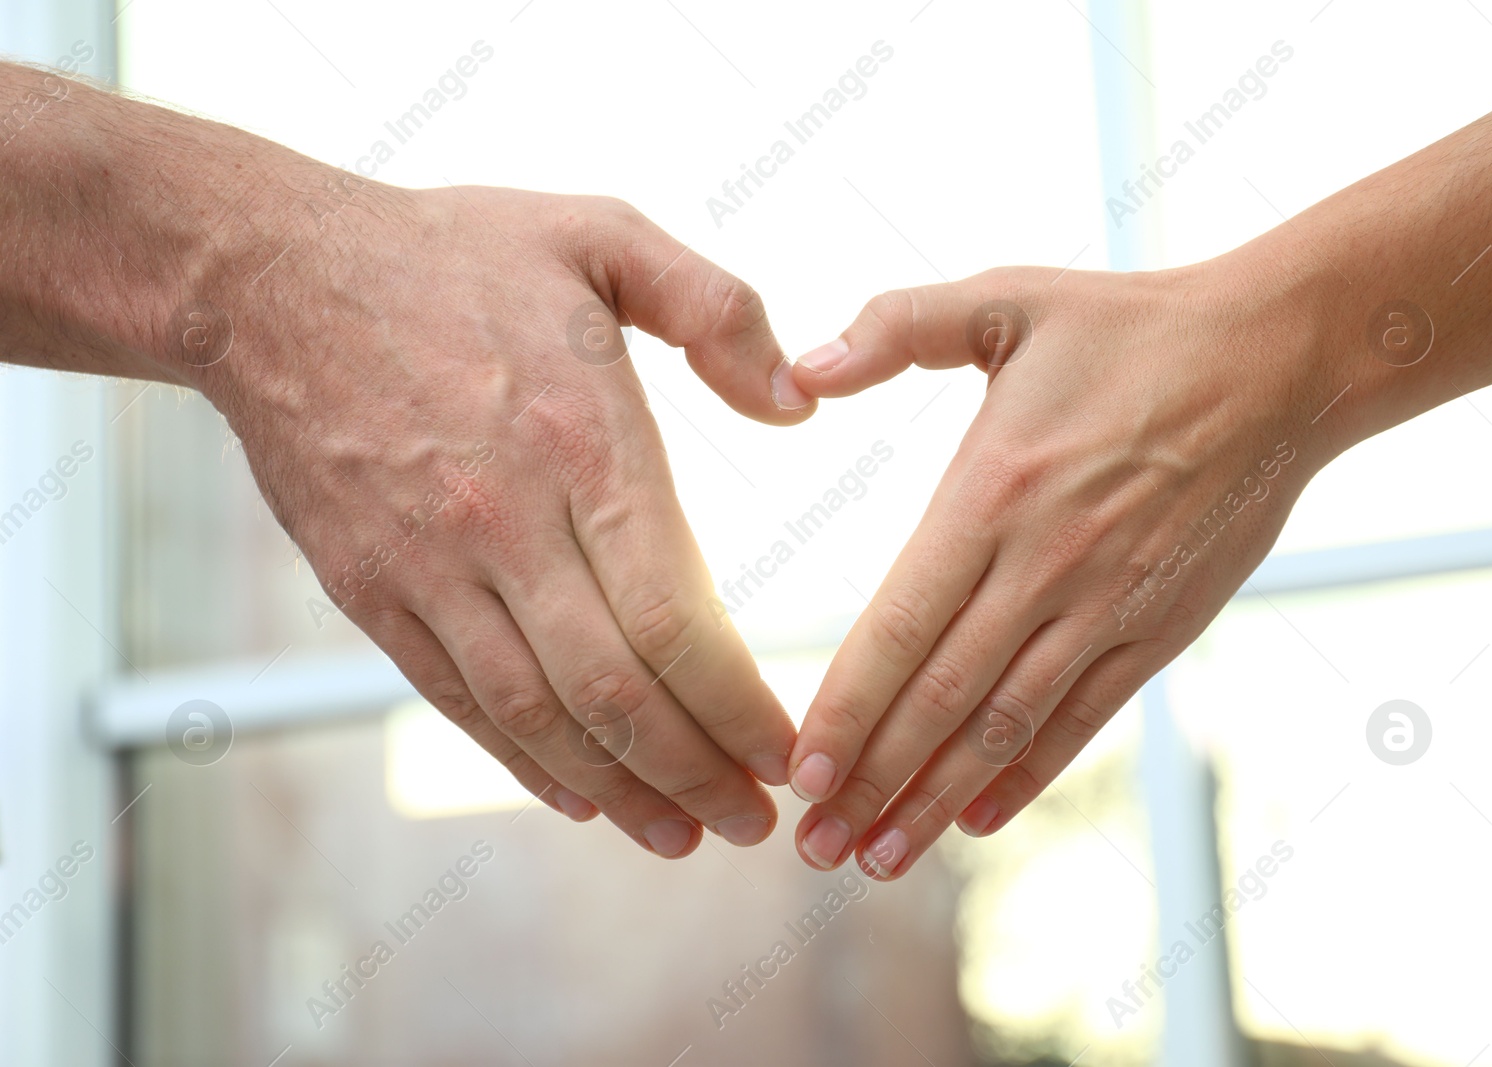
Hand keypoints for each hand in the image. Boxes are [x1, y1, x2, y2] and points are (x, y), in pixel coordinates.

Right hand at [208, 183, 814, 857]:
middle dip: (699, 774)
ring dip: (621, 792)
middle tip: (757, 822)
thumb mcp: (604, 235)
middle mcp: (508, 524)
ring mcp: (430, 569)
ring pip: (540, 717)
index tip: (789, 752)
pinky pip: (458, 701)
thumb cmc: (453, 254)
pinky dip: (524, 762)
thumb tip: (801, 403)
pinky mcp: (372, 593)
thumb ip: (719, 309)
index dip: (740, 707)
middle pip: (618, 695)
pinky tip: (579, 797)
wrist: (272, 279)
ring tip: (685, 834)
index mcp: (584, 443)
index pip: (679, 621)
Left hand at [782, 258, 1325, 877]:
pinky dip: (1028, 774)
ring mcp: (1107, 607)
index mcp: (992, 495)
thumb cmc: (1130, 325)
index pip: (899, 625)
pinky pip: (1082, 718)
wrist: (1280, 359)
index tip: (799, 773)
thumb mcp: (1005, 299)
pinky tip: (979, 817)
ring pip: (1006, 726)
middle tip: (815, 848)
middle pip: (941, 699)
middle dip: (872, 781)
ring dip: (938, 799)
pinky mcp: (1157, 628)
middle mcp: (1045, 568)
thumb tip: (801, 366)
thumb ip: (895, 326)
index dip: (847, 709)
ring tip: (880, 859)